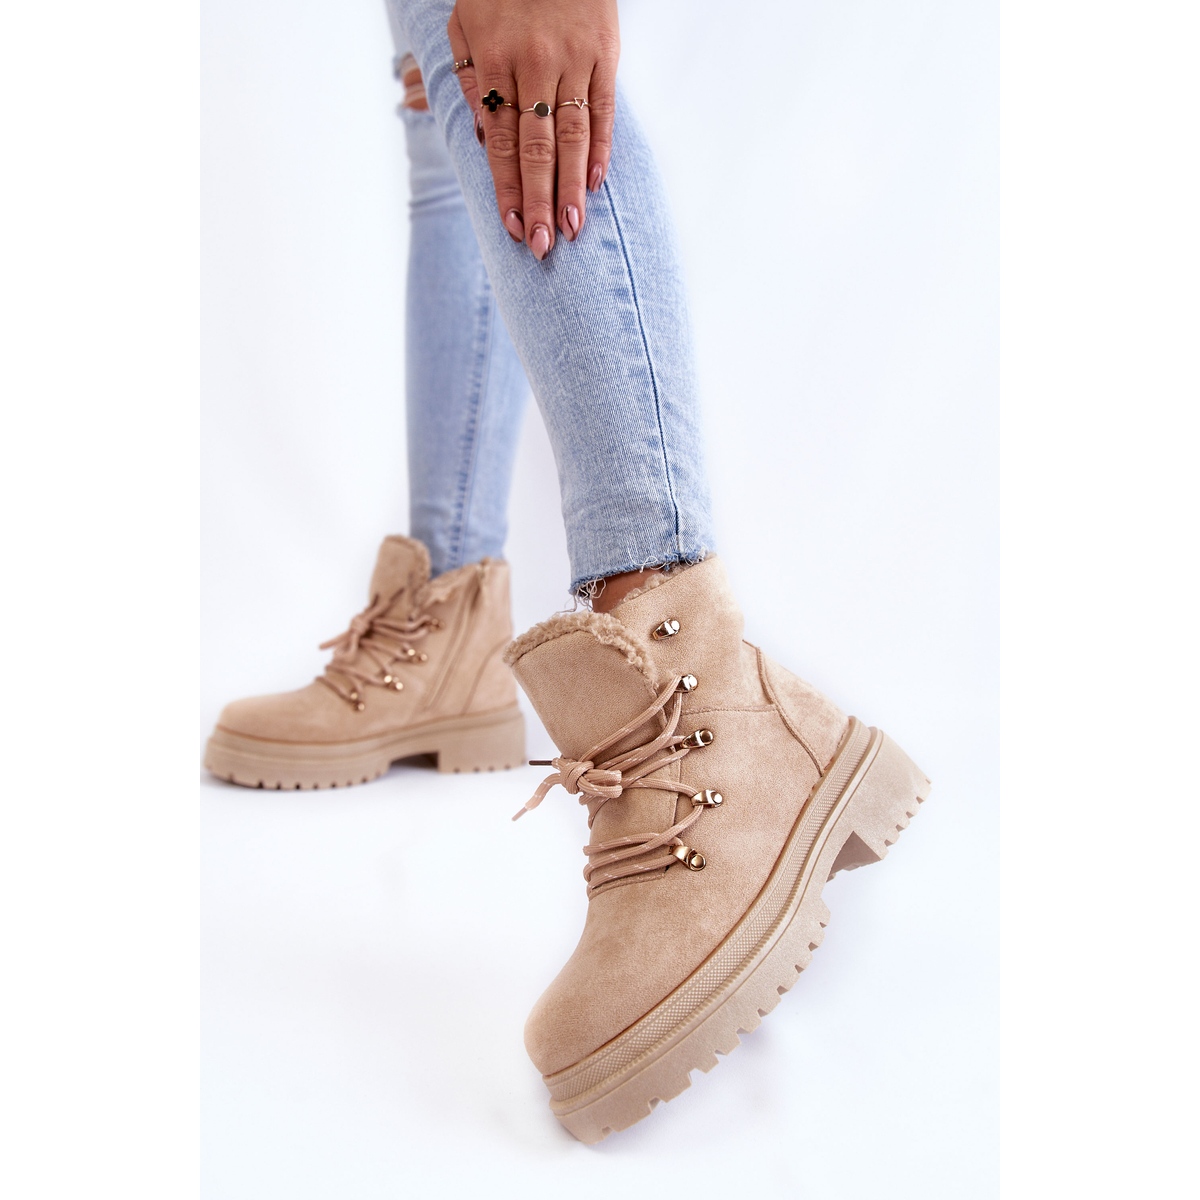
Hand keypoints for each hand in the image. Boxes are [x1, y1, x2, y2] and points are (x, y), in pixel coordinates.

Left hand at [447, 0, 618, 259]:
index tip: (513, 228)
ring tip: (572, 229)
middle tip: (543, 246)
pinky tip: (595, 184)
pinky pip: (603, 109)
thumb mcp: (464, 24)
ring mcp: (574, 59)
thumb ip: (469, 79)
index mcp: (495, 61)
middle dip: (539, 201)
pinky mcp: (606, 52)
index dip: (507, 187)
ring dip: (572, 187)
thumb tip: (482, 140)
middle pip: (536, 147)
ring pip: (572, 135)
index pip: (500, 140)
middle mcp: (535, 64)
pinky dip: (601, 148)